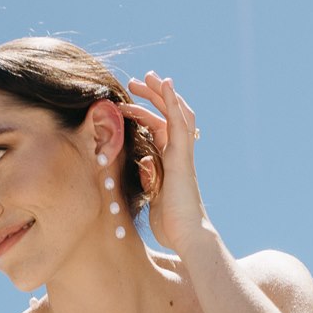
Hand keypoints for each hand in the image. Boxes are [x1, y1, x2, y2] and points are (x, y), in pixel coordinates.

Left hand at [125, 71, 210, 257]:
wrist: (187, 237)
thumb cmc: (171, 225)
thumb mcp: (152, 197)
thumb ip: (148, 179)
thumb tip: (141, 164)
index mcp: (170, 163)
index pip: (158, 129)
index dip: (143, 114)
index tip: (124, 105)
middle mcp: (179, 154)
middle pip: (167, 116)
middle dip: (152, 97)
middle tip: (135, 82)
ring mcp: (183, 153)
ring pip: (176, 113)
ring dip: (162, 92)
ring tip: (149, 76)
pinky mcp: (183, 155)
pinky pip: (179, 121)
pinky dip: (172, 100)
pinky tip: (164, 83)